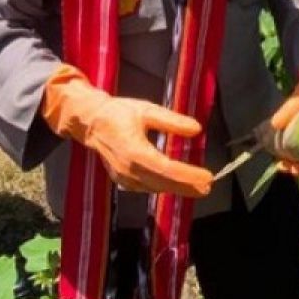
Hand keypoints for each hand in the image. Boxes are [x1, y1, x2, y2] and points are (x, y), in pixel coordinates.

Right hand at [42, 65, 212, 197]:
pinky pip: (147, 187)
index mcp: (133, 150)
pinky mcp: (122, 181)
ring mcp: (123, 178)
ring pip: (155, 187)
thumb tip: (196, 129)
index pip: (166, 168)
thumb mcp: (147, 110)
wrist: (90, 122)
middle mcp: (128, 169)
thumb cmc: (118, 113)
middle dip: (187, 187)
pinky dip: (163, 186)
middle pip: (163, 183)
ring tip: (198, 185)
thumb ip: (172, 121)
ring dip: (177, 188)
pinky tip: (177, 183)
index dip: (188, 175)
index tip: (207, 177)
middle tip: (208, 187)